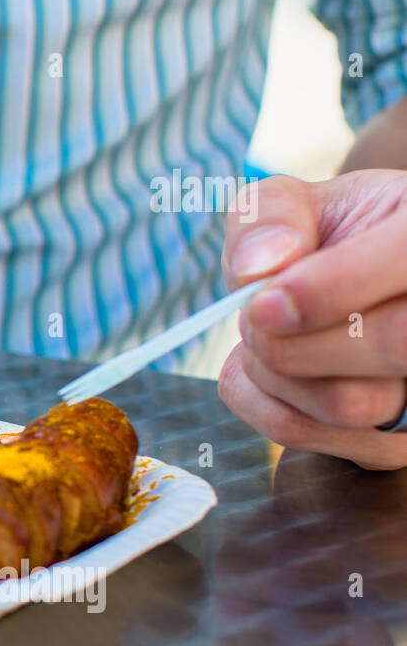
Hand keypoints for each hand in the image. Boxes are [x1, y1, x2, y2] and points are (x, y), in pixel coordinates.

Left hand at [218, 171, 406, 469]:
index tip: (261, 302)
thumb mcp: (300, 204)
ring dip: (272, 373)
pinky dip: (261, 405)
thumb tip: (259, 268)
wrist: (348, 293)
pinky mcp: (395, 442)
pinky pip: (313, 437)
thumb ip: (269, 216)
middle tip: (254, 315)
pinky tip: (261, 372)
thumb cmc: (328, 243)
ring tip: (266, 337)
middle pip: (392, 345)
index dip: (329, 290)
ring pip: (349, 403)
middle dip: (291, 336)